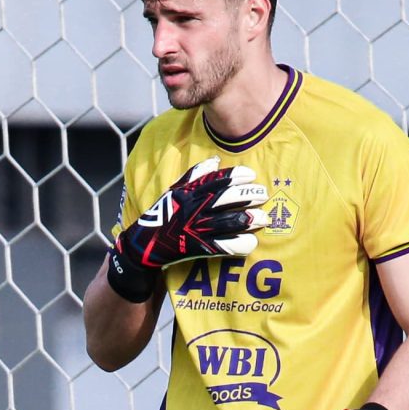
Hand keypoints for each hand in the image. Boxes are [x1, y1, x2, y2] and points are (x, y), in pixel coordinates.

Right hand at [107, 162, 268, 300]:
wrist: (144, 244)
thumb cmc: (162, 215)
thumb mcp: (174, 190)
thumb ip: (194, 176)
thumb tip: (215, 161)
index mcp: (189, 193)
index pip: (215, 180)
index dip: (234, 176)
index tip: (250, 175)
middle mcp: (194, 209)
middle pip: (225, 199)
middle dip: (247, 195)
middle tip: (263, 195)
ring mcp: (196, 228)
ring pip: (228, 222)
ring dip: (248, 220)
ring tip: (264, 218)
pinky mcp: (198, 248)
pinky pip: (223, 246)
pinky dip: (238, 245)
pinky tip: (251, 243)